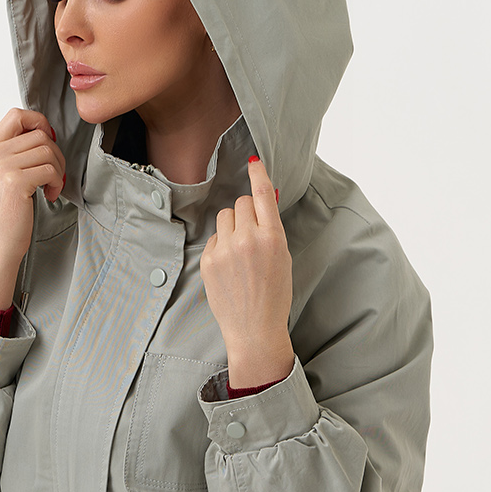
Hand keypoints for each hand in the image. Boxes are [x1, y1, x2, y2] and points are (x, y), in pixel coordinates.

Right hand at [0, 107, 65, 272]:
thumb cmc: (4, 217)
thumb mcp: (2, 178)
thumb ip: (16, 154)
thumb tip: (44, 137)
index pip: (17, 115)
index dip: (39, 123)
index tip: (48, 143)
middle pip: (38, 134)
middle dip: (55, 154)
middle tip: (54, 175)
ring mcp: (1, 167)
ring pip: (47, 150)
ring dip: (58, 169)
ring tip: (50, 187)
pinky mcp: (15, 182)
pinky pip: (50, 169)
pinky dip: (57, 182)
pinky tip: (50, 195)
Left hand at [200, 155, 294, 374]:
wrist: (255, 330)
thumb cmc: (274, 296)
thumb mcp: (283, 258)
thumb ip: (272, 228)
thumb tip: (265, 199)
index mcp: (272, 237)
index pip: (262, 193)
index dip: (258, 174)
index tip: (253, 161)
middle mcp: (247, 239)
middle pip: (241, 203)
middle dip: (247, 213)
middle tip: (253, 233)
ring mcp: (225, 250)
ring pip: (224, 216)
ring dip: (232, 226)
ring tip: (240, 251)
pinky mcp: (208, 261)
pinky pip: (214, 237)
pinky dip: (221, 245)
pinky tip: (229, 266)